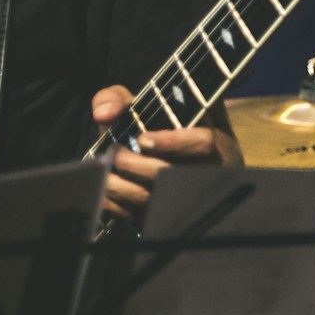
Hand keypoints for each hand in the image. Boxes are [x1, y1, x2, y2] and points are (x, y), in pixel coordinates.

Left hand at [89, 84, 242, 223]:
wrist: (172, 158)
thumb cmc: (159, 126)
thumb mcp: (147, 102)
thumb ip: (120, 97)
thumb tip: (104, 114)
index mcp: (211, 140)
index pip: (201, 144)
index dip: (171, 142)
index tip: (143, 139)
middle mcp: (203, 173)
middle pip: (169, 176)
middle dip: (135, 165)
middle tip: (115, 153)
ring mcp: (185, 199)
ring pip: (151, 200)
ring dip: (120, 185)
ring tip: (105, 169)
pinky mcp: (164, 217)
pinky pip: (138, 216)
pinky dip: (115, 203)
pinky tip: (104, 187)